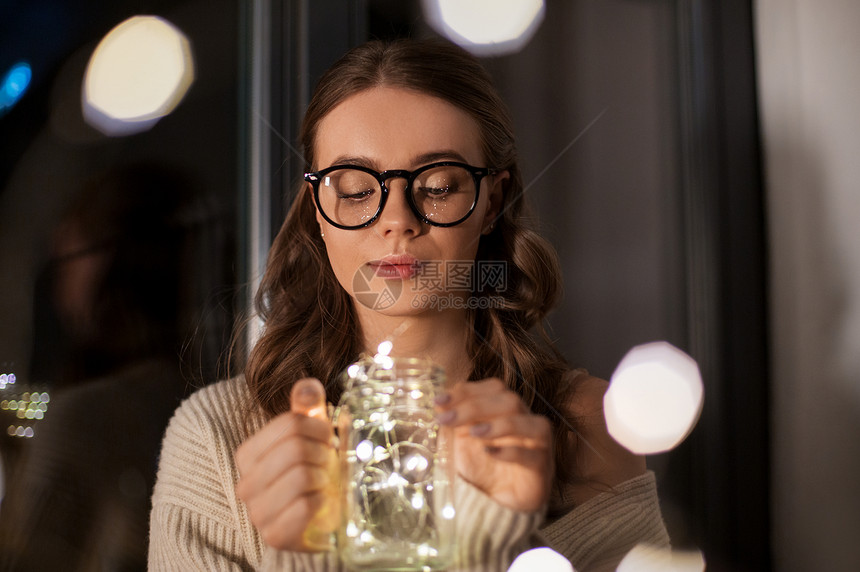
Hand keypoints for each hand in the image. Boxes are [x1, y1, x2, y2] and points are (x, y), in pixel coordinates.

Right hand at [235, 378, 337, 550]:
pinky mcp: (274, 535)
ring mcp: (257, 512)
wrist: (322, 521)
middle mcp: (245, 484)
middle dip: (323, 454)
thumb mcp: (313, 437)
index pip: (289, 424)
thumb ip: (307, 409)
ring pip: (300, 476)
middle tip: (328, 464)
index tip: (328, 439)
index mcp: (247, 454)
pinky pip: (305, 505)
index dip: (319, 428)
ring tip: (324, 484)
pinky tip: (320, 504)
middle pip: (295, 448)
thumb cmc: (315, 475)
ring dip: (324, 478)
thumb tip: (308, 385)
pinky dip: (322, 502)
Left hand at [435, 378, 552, 512]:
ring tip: (472, 433)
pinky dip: (510, 451)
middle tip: (446, 419)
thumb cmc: (482, 468)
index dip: (467, 391)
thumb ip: (453, 422)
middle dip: (475, 406)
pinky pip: (533, 455)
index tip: (439, 400)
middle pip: (510, 401)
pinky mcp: (541, 469)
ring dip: (500, 425)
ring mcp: (538, 445)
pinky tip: (488, 453)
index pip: (494, 388)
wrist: (498, 505)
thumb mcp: (460, 441)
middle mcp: (526, 421)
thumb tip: (439, 403)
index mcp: (507, 410)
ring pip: (532, 423)